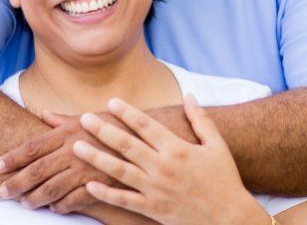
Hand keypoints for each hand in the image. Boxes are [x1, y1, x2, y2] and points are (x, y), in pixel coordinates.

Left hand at [0, 110, 114, 212]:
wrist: (145, 137)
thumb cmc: (114, 124)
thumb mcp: (87, 118)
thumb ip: (62, 120)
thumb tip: (44, 114)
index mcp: (67, 133)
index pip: (33, 147)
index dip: (13, 157)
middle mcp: (73, 151)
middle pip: (37, 170)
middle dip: (17, 182)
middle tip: (2, 191)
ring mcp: (85, 169)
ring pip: (52, 188)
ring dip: (34, 198)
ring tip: (24, 204)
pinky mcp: (98, 184)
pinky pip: (73, 200)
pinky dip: (61, 206)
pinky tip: (54, 208)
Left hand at [72, 94, 267, 224]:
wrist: (230, 220)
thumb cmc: (225, 180)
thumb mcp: (216, 145)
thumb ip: (201, 119)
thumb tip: (189, 95)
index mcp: (177, 149)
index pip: (146, 125)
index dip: (127, 112)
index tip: (111, 101)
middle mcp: (163, 168)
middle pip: (126, 145)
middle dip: (103, 130)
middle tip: (84, 119)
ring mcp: (156, 190)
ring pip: (120, 171)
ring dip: (96, 158)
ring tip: (76, 146)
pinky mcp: (153, 209)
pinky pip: (125, 201)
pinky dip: (106, 193)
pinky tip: (89, 184)